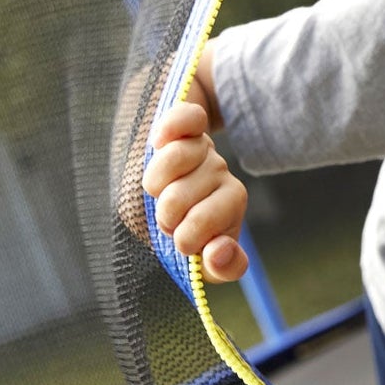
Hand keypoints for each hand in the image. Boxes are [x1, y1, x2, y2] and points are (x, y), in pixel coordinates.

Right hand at [142, 100, 248, 281]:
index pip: (205, 225)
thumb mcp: (206, 253)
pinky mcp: (186, 123)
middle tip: (166, 215)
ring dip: (154, 180)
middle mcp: (219, 172)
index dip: (186, 238)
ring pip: (175, 159)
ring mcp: (202, 146)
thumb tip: (220, 251)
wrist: (167, 176)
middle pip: (177, 197)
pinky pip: (187, 117)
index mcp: (230, 202)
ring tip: (155, 189)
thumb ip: (221, 266)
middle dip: (163, 213)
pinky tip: (160, 140)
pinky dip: (171, 127)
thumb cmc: (184, 222)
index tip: (182, 241)